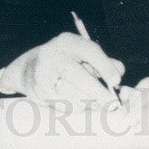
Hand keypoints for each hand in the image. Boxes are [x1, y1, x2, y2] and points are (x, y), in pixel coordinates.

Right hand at [2, 32, 124, 106]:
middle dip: (98, 92)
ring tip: (98, 104)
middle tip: (112, 104)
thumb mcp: (82, 55)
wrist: (29, 69)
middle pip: (79, 76)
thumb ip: (104, 62)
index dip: (105, 66)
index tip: (116, 81)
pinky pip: (62, 104)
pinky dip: (76, 107)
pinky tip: (80, 104)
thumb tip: (119, 72)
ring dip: (89, 102)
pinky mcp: (38, 90)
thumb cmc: (65, 61)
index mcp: (67, 41)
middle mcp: (52, 54)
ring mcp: (43, 73)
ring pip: (71, 94)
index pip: (90, 51)